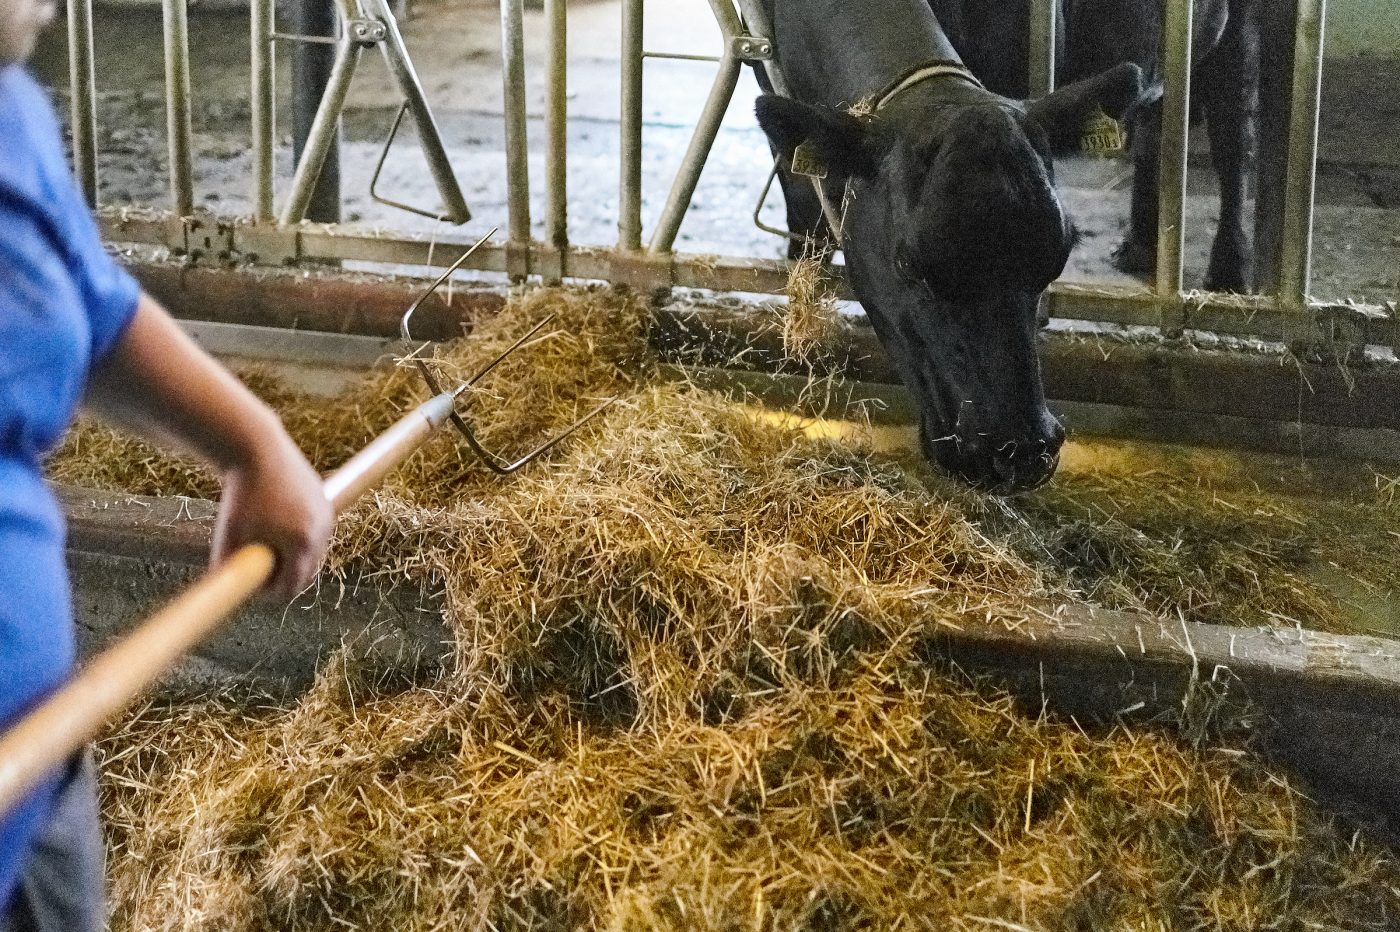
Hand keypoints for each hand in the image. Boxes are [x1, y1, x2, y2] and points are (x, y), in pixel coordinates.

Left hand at [211, 428, 333, 597]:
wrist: (258, 449)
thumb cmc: (240, 495)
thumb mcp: (229, 538)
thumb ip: (231, 572)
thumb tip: (230, 598)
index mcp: (300, 544)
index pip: (290, 589)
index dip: (267, 591)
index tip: (249, 577)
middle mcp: (321, 533)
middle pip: (305, 574)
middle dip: (282, 573)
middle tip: (255, 559)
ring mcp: (327, 518)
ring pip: (310, 554)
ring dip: (289, 554)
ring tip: (262, 532)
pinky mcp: (327, 505)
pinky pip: (313, 534)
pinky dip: (296, 535)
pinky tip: (275, 518)